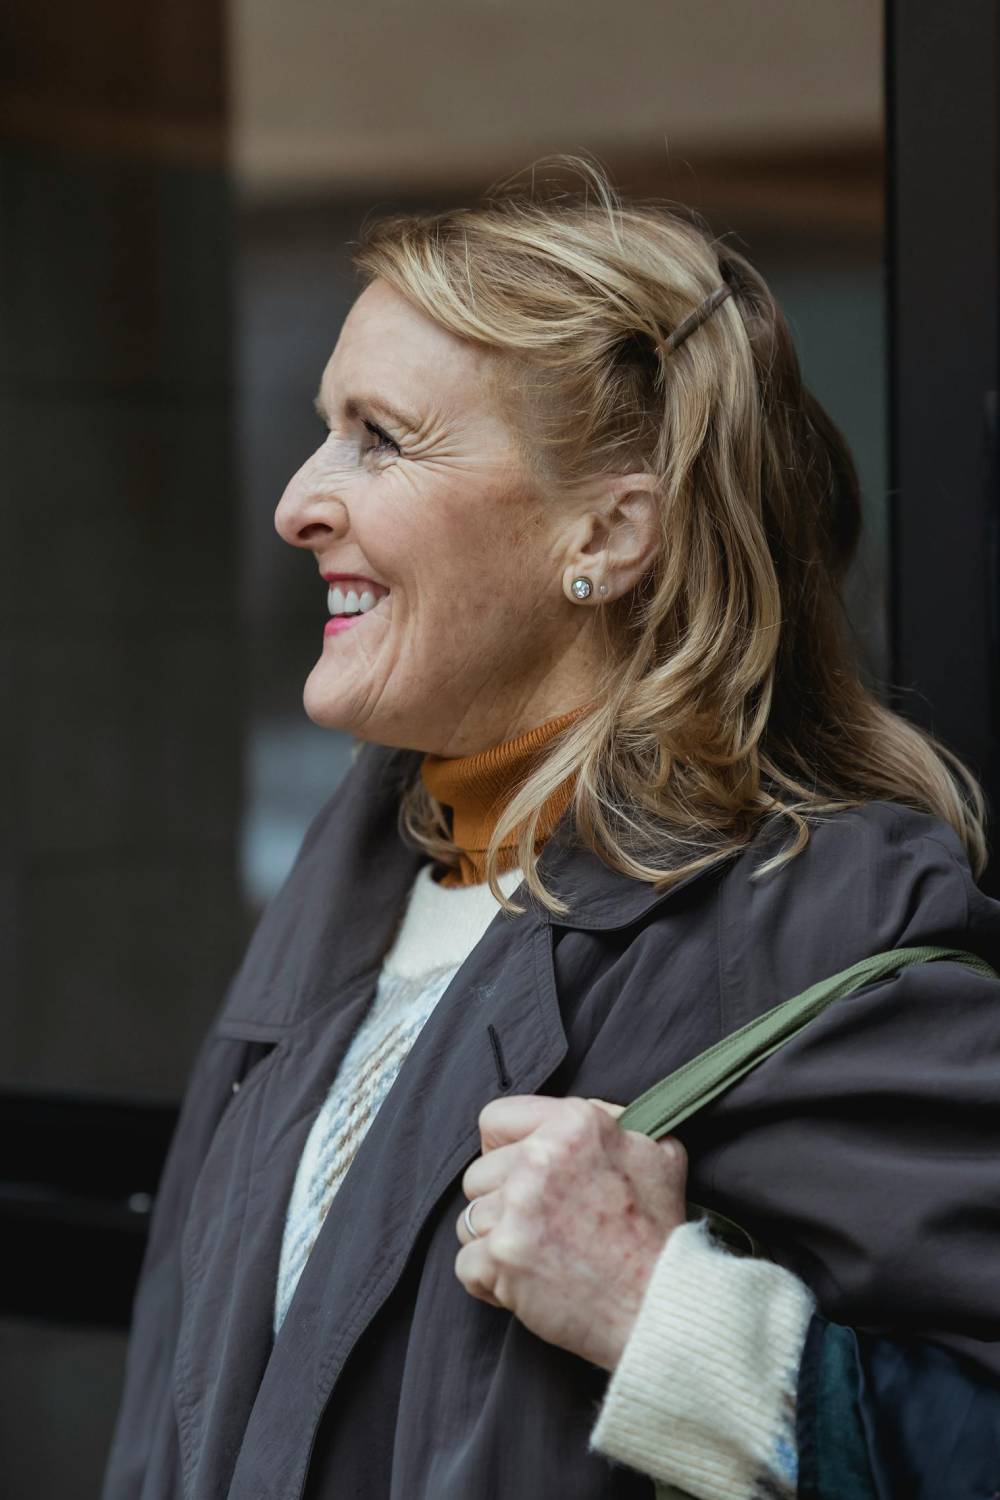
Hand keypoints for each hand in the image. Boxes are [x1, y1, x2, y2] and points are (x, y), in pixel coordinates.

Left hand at [454, 1094, 688, 1370]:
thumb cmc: (658, 1233)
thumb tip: (579, 1119)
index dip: (504, 1148)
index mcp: (574, 1125)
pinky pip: (465, 1264)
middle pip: (478, 1174)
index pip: (495, 1120)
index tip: (518, 1172)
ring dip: (496, 1242)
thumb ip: (611, 1122)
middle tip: (542, 1227)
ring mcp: (517, 1208)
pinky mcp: (502, 1256)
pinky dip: (489, 1282)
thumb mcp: (655, 1150)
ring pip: (469, 1220)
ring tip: (537, 1257)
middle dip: (502, 1202)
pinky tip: (524, 1284)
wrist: (659, 1306)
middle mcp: (540, 1159)